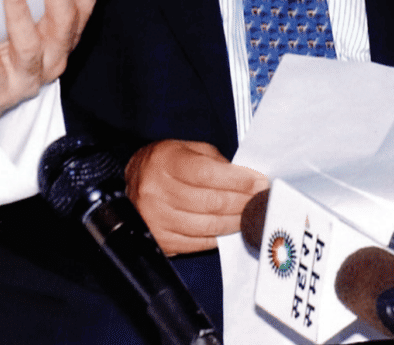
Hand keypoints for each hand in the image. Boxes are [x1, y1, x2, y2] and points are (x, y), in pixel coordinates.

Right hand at [124, 139, 267, 254]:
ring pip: (209, 225)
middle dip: (243, 201)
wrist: (132, 184)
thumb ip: (213, 161)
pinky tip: (230, 227)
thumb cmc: (162, 165)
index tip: (259, 182)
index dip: (238, 180)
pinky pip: (200, 242)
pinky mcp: (163, 240)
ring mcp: (158, 219)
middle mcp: (157, 190)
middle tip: (260, 199)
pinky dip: (220, 236)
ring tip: (249, 214)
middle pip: (211, 202)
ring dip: (236, 221)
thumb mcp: (185, 149)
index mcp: (164, 162)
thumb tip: (245, 179)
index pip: (207, 173)